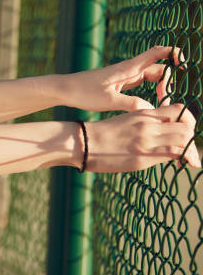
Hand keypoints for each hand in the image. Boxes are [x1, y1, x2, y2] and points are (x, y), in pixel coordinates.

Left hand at [58, 46, 185, 112]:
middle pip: (158, 69)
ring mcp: (125, 76)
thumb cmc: (83, 92)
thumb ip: (130, 104)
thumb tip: (152, 110)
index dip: (173, 53)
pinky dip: (152, 90)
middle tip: (164, 101)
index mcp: (127, 68)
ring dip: (161, 88)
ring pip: (152, 77)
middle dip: (167, 83)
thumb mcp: (108, 100)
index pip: (156, 52)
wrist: (64, 90)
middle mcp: (128, 69)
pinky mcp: (121, 83)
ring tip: (159, 104)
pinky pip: (143, 83)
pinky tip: (150, 103)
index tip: (183, 63)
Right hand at [82, 104, 200, 171]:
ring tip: (191, 159)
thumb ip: (145, 125)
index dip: (188, 120)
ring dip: (192, 150)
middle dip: (192, 138)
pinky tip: (184, 164)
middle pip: (187, 127)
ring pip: (184, 140)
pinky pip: (173, 155)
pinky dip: (183, 158)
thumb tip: (161, 135)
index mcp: (143, 114)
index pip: (179, 110)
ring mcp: (146, 141)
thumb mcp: (125, 121)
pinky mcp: (143, 157)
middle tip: (190, 149)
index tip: (186, 131)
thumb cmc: (102, 134)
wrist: (82, 143)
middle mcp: (148, 125)